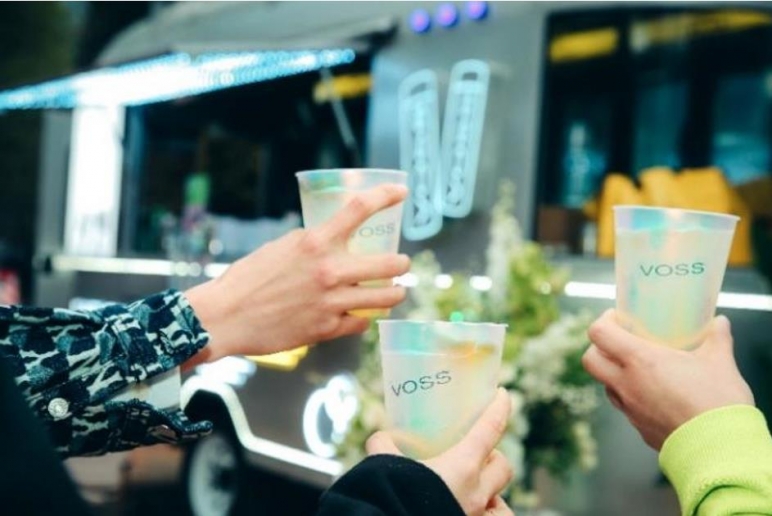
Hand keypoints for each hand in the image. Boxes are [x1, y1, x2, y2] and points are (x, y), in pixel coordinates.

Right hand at [184, 184, 409, 363]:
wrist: (225, 316)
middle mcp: (330, 270)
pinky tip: (362, 314)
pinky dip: (364, 317)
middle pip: (390, 263)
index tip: (400, 191)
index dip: (386, 195)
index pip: (360, 208)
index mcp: (316, 242)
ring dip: (394, 293)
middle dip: (401, 263)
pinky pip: (361, 322)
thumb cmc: (248, 278)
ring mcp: (332, 302)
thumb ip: (314, 243)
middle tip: (401, 263)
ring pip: (385, 297)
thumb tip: (336, 240)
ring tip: (395, 291)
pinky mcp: (327, 329)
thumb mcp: (283, 247)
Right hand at [366, 388, 514, 515]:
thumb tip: (383, 438)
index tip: (503, 395)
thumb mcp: (383, 462)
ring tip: (475, 490)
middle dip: (494, 458)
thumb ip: (385, 444)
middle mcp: (476, 493)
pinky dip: (485, 515)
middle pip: (503, 467)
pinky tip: (468, 511)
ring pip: (500, 501)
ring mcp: (475, 515)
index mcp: (463, 466)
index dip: (500, 408)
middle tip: (477, 454)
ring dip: (492, 492)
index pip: (491, 428)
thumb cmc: (392, 493)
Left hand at [582, 309, 753, 449]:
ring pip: (605, 385)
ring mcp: (630, 409)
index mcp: (640, 360)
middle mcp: (626, 384)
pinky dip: (630, 396)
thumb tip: (720, 322)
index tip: (618, 318)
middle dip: (598, 348)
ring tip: (639, 368)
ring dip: (614, 373)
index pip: (599, 334)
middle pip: (589, 361)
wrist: (721, 451)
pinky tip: (654, 394)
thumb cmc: (718, 402)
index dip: (603, 321)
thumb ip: (717, 338)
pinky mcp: (639, 428)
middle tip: (620, 341)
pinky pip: (625, 407)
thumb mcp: (721, 363)